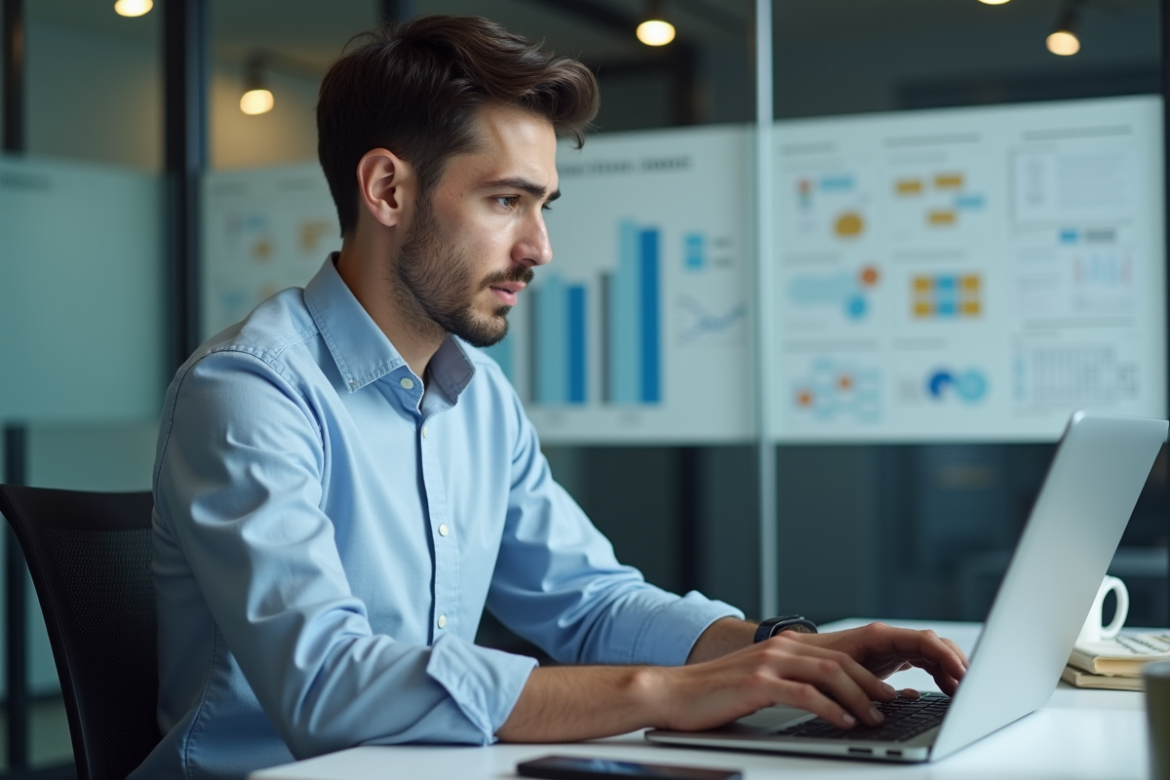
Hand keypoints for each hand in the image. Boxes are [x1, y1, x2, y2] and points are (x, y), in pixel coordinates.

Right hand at [650, 622, 967, 733]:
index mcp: (782, 647)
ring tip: (875, 716)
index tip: (889, 691)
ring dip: (858, 696)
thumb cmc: (714, 694)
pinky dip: (830, 708)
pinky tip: (843, 722)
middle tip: (892, 703)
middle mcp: (779, 649)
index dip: (868, 671)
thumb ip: (789, 683)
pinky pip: (805, 693)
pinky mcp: (757, 682)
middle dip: (871, 682)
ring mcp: (768, 663)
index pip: (836, 654)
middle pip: (839, 660)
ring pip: (828, 673)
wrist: (672, 693)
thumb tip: (825, 702)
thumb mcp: (758, 683)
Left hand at [796, 622, 968, 695]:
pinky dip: (937, 674)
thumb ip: (864, 681)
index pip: (924, 640)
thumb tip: (893, 698)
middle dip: (956, 663)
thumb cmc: (816, 662)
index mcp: (879, 635)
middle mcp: (888, 638)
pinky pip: (923, 662)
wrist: (800, 656)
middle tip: (970, 687)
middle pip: (934, 645)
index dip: (946, 657)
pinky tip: (944, 689)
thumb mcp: (839, 672)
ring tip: (961, 692)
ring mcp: (891, 647)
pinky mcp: (891, 658)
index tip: (963, 675)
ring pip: (931, 653)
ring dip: (949, 670)